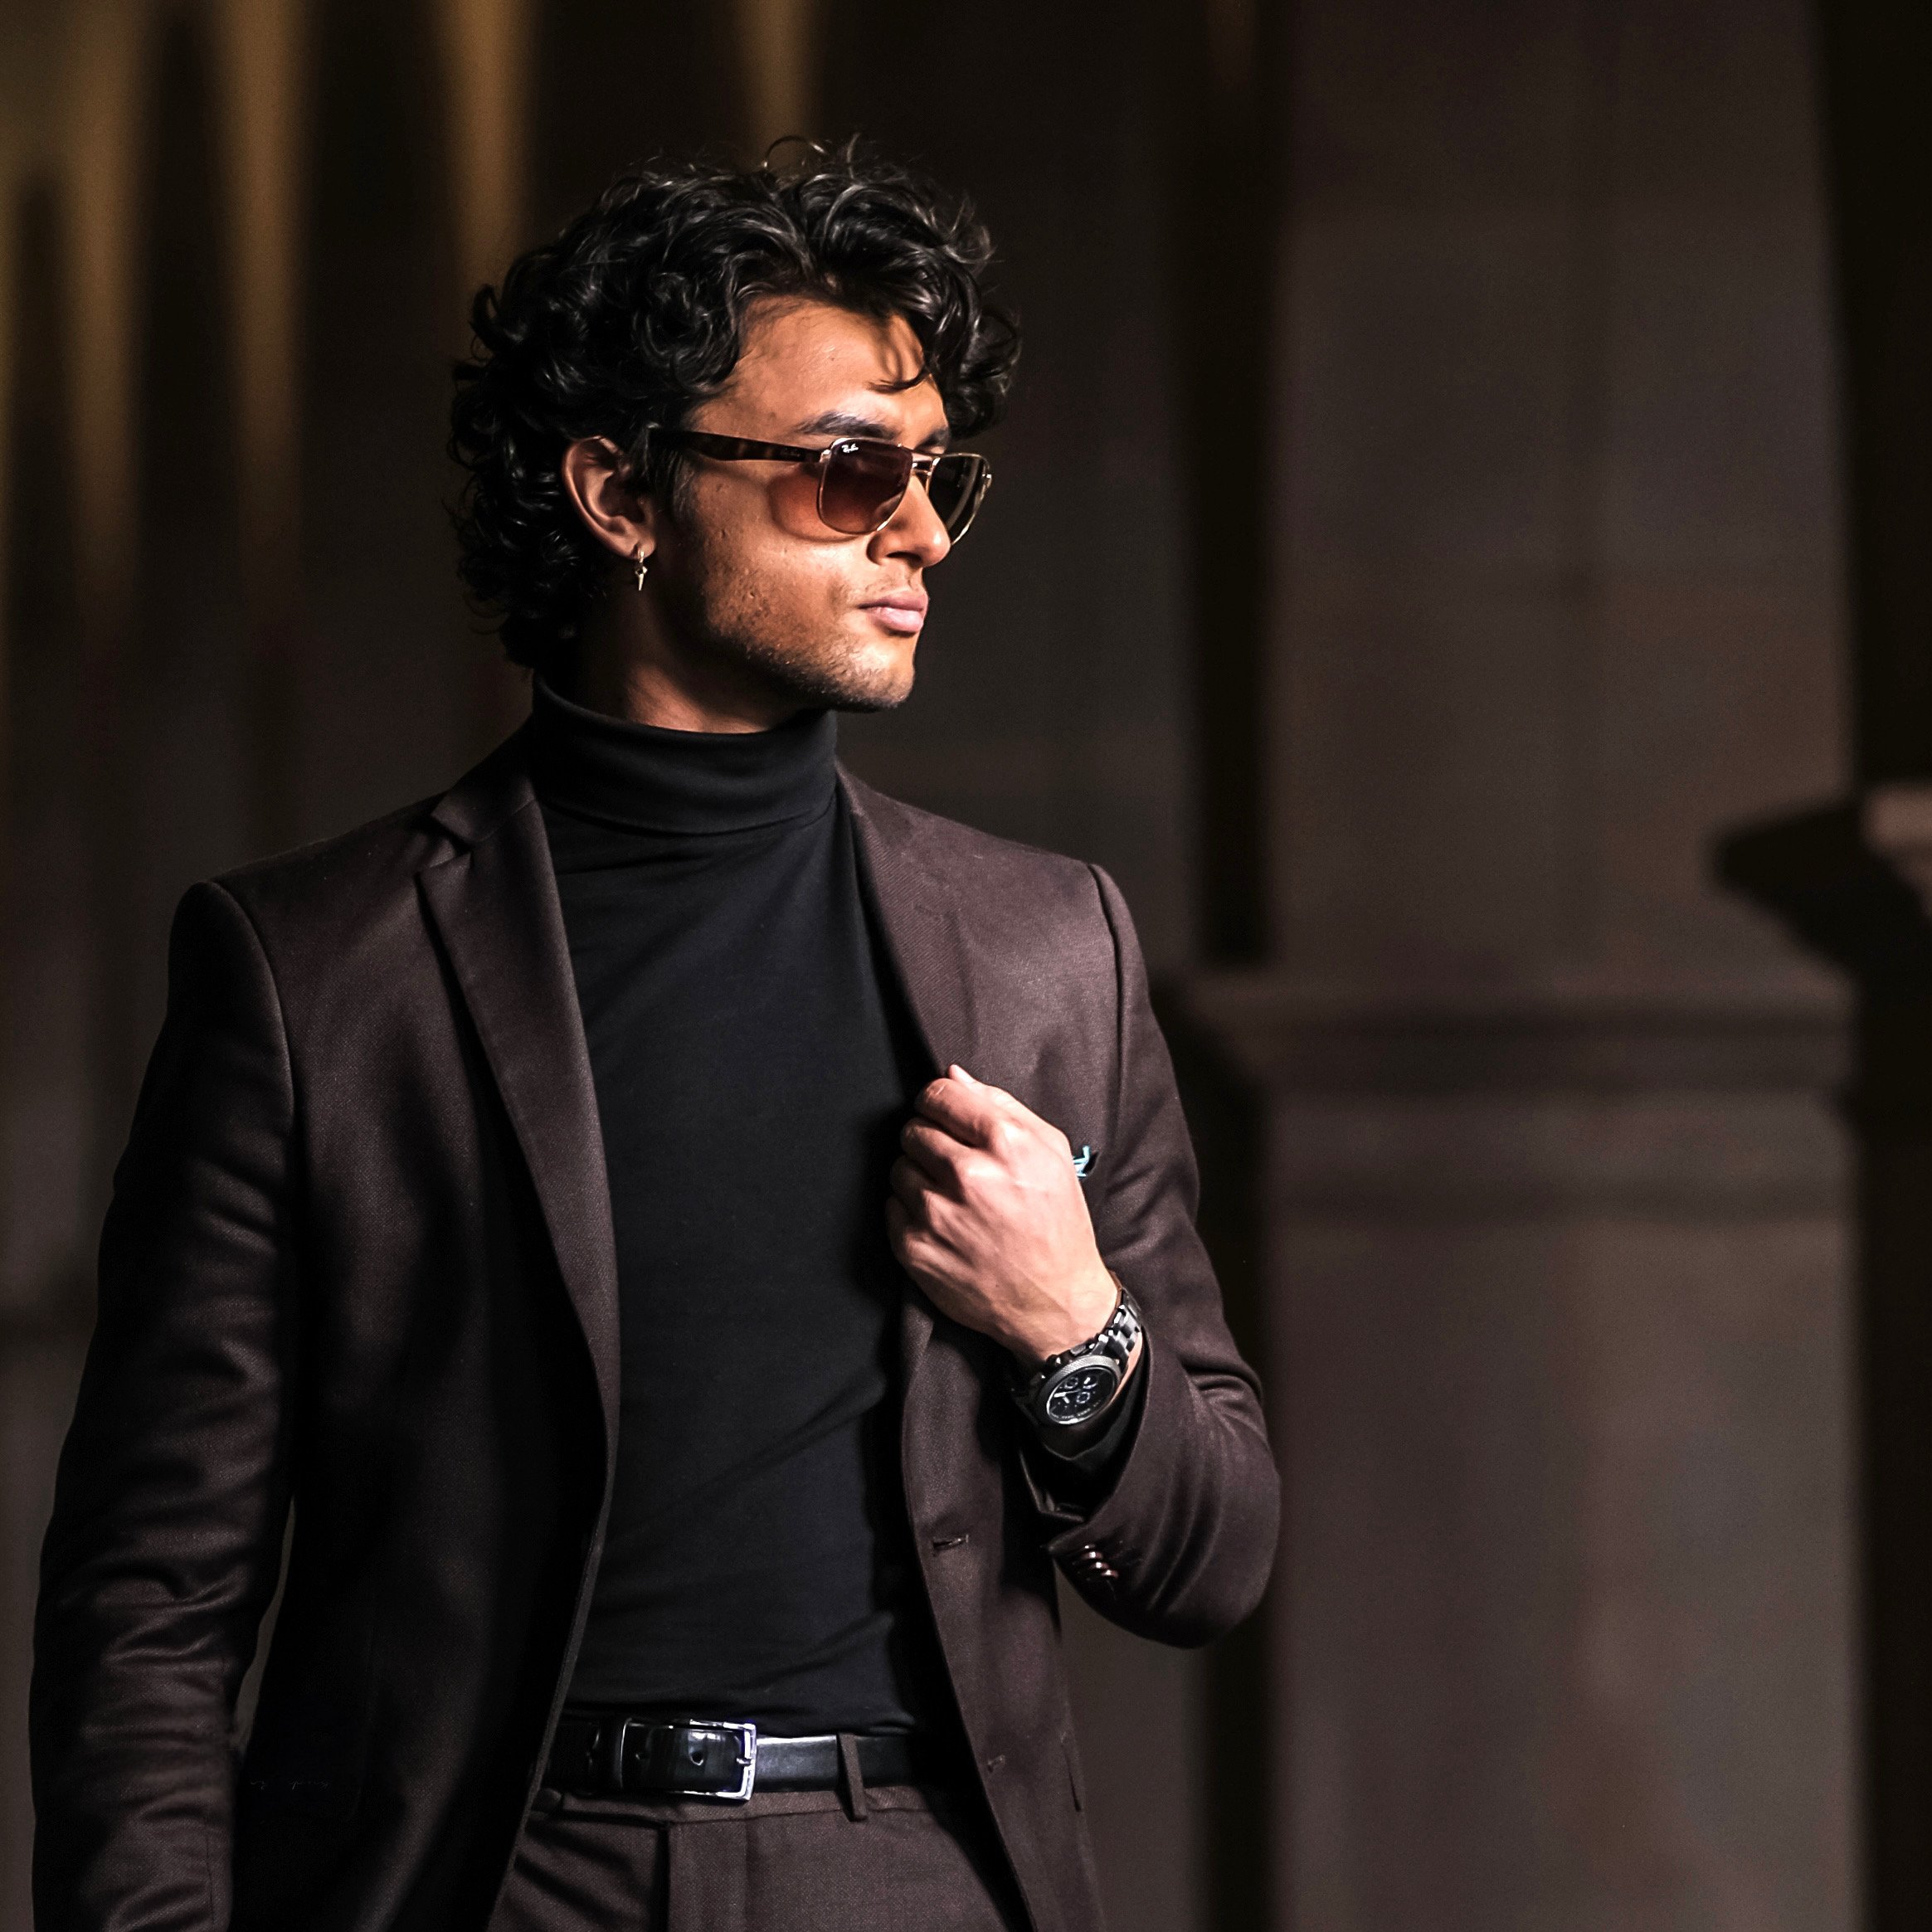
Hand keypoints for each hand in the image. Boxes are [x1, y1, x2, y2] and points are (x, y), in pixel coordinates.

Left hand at [887, 1065, 1119, 1364]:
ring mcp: (937, 1214)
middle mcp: (968, 1175)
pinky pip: (891, 1207)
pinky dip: (910, 1212)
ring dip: (919, 1177)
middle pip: (914, 1129)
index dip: (940, 1102)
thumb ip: (1000, 1105)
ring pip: (899, 1167)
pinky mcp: (915, 1248)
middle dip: (930, 1140)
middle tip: (955, 1164)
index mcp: (1004, 1143)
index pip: (938, 1094)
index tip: (945, 1115)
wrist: (1054, 1300)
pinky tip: (943, 1224)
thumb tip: (953, 1075)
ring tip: (952, 1198)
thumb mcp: (1050, 1151)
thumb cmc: (1056, 1222)